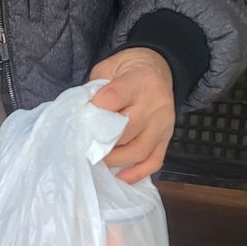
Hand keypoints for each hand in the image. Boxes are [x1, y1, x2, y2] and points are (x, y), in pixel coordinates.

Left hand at [89, 48, 174, 183]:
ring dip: (114, 160)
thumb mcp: (108, 68)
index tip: (81, 119)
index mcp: (139, 81)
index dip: (94, 110)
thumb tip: (80, 117)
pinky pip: (154, 161)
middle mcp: (154, 103)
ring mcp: (163, 124)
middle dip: (101, 141)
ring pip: (138, 150)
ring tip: (97, 160)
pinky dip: (137, 173)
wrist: (159, 68)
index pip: (113, 98)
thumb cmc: (126, 70)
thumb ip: (95, 89)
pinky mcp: (166, 138)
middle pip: (126, 129)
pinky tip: (119, 177)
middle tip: (83, 147)